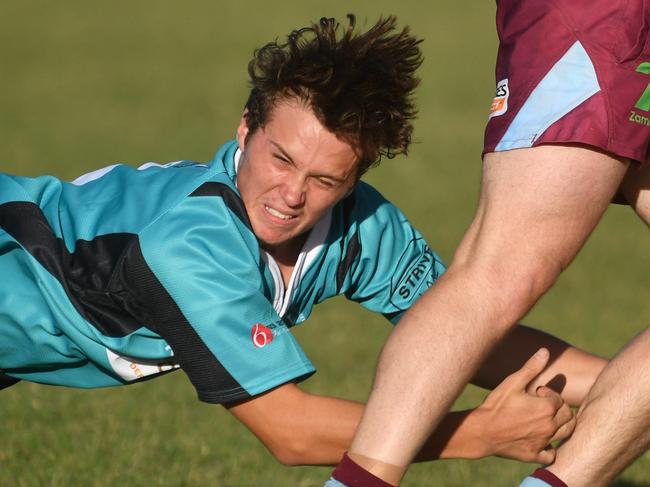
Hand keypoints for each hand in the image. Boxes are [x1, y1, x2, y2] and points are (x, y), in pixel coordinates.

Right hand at [473, 348, 576, 463]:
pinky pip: (552, 454)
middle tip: (539, 405)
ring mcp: (543, 442)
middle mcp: (550, 426)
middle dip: (558, 408)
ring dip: (561, 425)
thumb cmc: (496, 404)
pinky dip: (550, 448)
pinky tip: (540, 440)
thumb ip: (531, 367)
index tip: (534, 392)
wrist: (481, 431)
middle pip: (568, 416)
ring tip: (545, 419)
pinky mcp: (534, 454)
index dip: (548, 393)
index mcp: (547, 408)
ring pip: (566, 433)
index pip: (560, 399)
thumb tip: (545, 351)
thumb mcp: (513, 382)